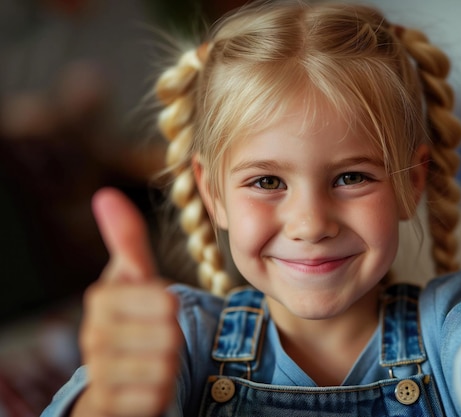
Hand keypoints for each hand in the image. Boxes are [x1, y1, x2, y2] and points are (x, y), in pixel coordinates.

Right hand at [72, 188, 180, 416]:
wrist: (117, 375)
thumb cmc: (132, 318)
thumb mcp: (134, 277)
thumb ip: (126, 239)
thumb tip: (105, 194)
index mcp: (102, 300)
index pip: (165, 302)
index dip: (172, 308)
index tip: (160, 310)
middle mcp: (93, 337)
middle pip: (169, 336)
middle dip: (174, 338)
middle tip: (160, 339)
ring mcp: (98, 374)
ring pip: (165, 368)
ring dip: (170, 366)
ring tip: (154, 361)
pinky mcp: (106, 406)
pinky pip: (154, 398)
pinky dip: (160, 393)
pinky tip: (147, 387)